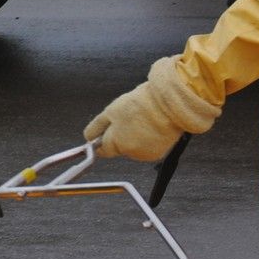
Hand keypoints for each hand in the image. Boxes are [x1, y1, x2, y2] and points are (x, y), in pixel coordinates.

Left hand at [83, 56, 220, 160]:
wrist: (169, 104)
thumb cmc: (142, 104)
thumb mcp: (111, 111)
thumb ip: (97, 127)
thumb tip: (88, 138)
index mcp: (116, 143)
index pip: (102, 150)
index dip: (103, 139)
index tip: (107, 131)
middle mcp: (130, 153)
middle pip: (118, 148)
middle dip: (120, 136)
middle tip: (128, 119)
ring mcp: (145, 155)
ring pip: (132, 148)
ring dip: (134, 137)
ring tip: (142, 120)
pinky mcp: (158, 154)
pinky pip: (146, 148)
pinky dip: (147, 140)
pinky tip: (152, 127)